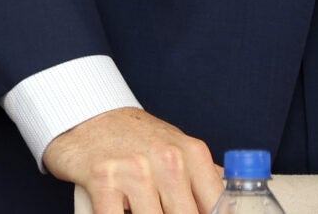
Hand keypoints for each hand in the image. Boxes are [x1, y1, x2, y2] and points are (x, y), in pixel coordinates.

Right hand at [43, 108, 222, 213]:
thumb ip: (201, 177)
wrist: (89, 114)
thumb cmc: (136, 138)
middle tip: (165, 213)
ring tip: (140, 209)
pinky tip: (121, 212)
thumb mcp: (178, 148)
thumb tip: (228, 207)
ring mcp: (136, 171)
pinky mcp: (103, 181)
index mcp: (193, 154)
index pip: (218, 205)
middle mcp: (169, 160)